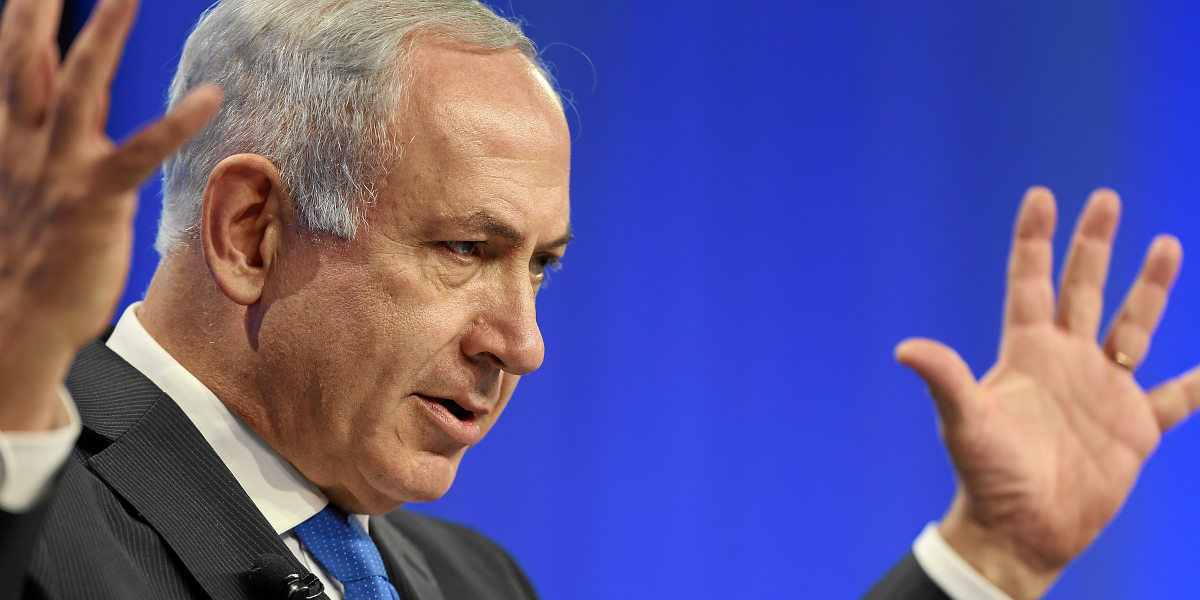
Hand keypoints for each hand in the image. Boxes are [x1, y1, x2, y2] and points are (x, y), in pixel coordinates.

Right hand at [0, 0, 219, 430]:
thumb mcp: (21, 180)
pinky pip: (139, 154)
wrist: (14, 321)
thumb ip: (42, 129)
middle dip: (37, 6)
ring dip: (102, 37)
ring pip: (76, 88)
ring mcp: (57, 171)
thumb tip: (66, 86)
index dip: (21, 17)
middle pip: (25, 58)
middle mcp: (23, 144)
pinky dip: (174, 123)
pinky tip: (209, 96)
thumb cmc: (26, 251)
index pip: (9, 61)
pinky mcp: (95, 202)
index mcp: (4, 137)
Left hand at [896, 187, 1199, 598]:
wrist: (1022, 531)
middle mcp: (1066, 361)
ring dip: (1151, 288)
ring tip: (1168, 243)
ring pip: (1133, 325)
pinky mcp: (1136, 427)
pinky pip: (1178, 397)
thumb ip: (946, 382)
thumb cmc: (986, 477)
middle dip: (1094, 244)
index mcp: (1026, 352)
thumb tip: (905, 348)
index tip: (1041, 196)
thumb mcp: (965, 425)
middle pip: (1082, 289)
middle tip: (1104, 198)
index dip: (1035, 241)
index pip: (1030, 283)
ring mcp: (1104, 389)